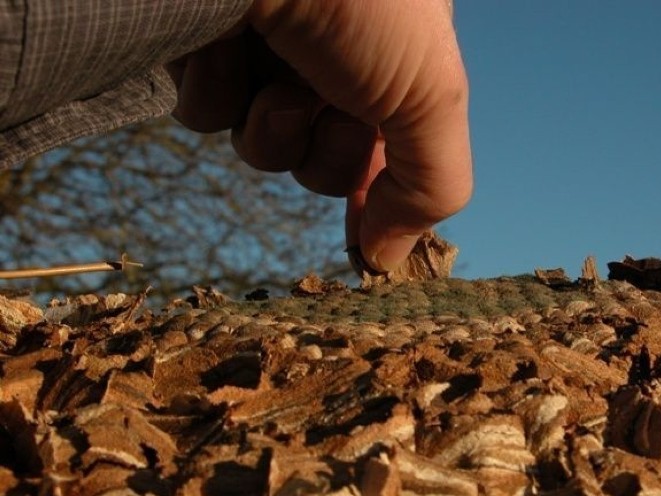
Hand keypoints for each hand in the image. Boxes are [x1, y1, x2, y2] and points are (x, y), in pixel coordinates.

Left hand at [168, 0, 472, 273]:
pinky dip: (214, 92)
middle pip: (322, 157)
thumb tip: (387, 259)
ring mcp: (264, 45)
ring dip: (269, 127)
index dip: (376, 199)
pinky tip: (220, 46)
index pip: (389, 149)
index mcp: (396, 55)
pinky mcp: (198, 40)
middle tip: (328, 106)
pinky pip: (203, 112)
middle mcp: (333, 50)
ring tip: (273, 75)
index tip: (363, 246)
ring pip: (260, 141)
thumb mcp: (431, 94)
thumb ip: (431, 185)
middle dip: (325, 152)